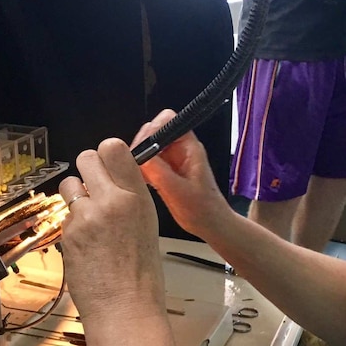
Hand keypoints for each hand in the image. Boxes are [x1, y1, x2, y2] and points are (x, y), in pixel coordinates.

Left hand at [58, 138, 164, 321]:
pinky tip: (85, 242)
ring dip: (76, 193)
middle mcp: (110, 201)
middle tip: (94, 186)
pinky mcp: (67, 233)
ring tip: (88, 214)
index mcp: (137, 197)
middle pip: (87, 157)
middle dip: (88, 168)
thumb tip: (116, 179)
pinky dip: (72, 223)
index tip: (109, 163)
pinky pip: (65, 215)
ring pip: (69, 183)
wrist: (125, 308)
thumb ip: (130, 197)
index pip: (114, 148)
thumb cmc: (142, 274)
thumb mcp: (147, 224)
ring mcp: (85, 217)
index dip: (108, 153)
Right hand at [132, 110, 231, 237]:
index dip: (152, 129)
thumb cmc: (204, 209)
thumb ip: (160, 173)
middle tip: (134, 162)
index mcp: (189, 147)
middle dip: (142, 143)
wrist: (210, 225)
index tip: (141, 147)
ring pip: (148, 146)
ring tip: (137, 173)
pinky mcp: (165, 172)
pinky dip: (140, 168)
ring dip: (139, 156)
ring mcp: (172, 160)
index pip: (168, 120)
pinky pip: (148, 162)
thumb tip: (141, 156)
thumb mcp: (180, 192)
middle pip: (154, 131)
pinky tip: (141, 181)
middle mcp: (180, 149)